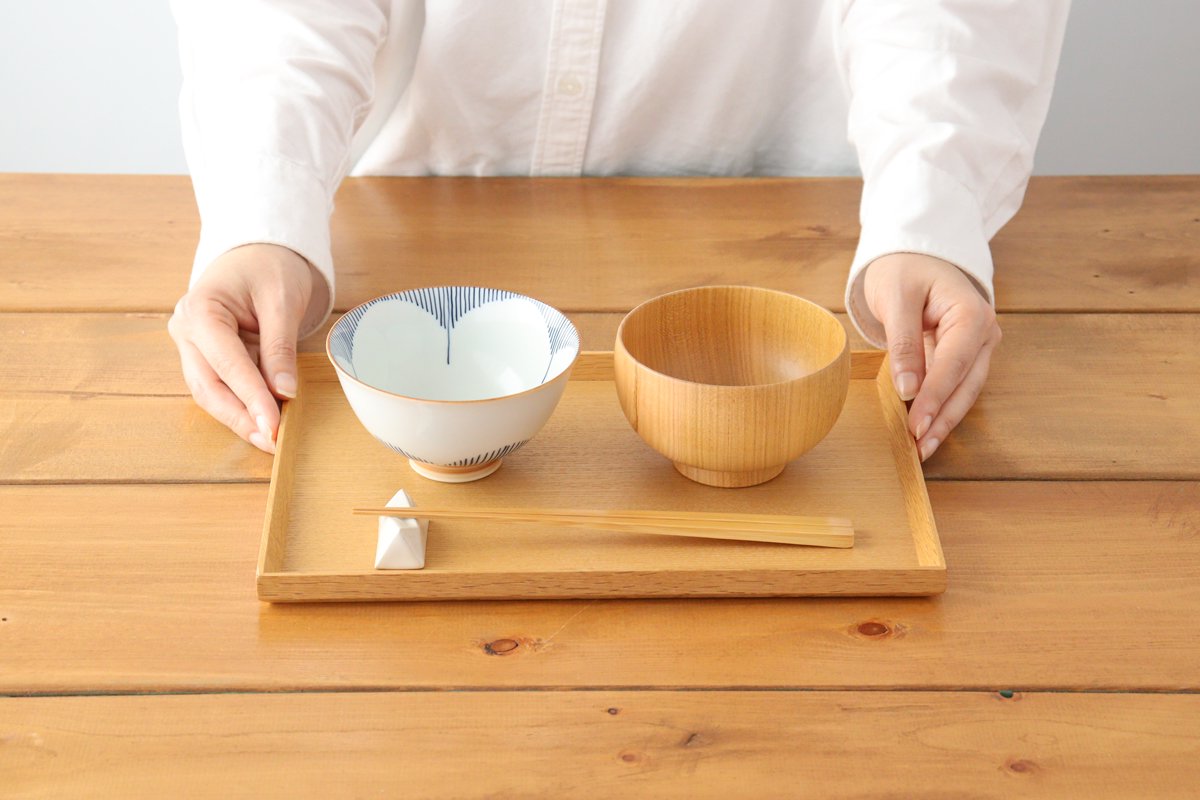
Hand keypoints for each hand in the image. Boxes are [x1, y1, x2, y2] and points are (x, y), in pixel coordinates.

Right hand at [168, 244, 314, 452]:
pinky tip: (265, 422)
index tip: (274, 426)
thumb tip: (284, 392)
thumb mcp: (282, 301)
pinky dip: (242, 405)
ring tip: (271, 440)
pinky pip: (220, 387)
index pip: (226, 363)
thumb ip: (280, 347)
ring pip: (210, 392)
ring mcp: (192, 345)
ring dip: (240, 418)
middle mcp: (186, 330)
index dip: (251, 398)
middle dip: (241, 418)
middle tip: (273, 442)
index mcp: (200, 309)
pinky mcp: (205, 356)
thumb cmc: (270, 267)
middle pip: (209, 386)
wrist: (259, 251)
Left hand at [863, 253, 1001, 460]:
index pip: (954, 364)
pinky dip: (940, 407)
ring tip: (921, 448)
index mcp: (971, 314)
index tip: (916, 426)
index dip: (935, 398)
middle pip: (965, 384)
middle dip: (943, 418)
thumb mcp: (896, 299)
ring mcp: (977, 346)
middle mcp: (983, 332)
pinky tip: (924, 429)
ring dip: (944, 419)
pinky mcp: (964, 355)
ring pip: (964, 390)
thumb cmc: (903, 269)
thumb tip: (908, 389)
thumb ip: (903, 343)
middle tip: (919, 447)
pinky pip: (954, 385)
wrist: (912, 255)